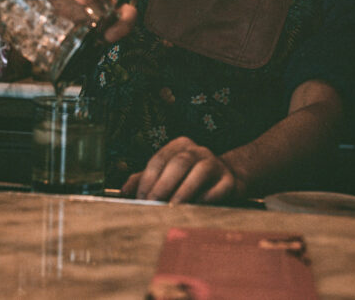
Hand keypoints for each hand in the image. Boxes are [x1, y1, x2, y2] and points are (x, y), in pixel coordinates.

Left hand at [120, 137, 241, 203]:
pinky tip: (198, 207)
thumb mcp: (165, 175)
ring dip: (184, 191)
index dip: (148, 179)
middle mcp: (197, 151)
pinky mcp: (229, 180)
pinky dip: (208, 197)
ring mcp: (215, 164)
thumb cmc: (189, 179)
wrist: (226, 180)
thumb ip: (144, 180)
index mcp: (179, 146)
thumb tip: (125, 191)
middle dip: (164, 185)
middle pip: (179, 162)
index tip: (141, 199)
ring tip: (173, 208)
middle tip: (154, 204)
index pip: (159, 159)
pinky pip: (219, 187)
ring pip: (199, 171)